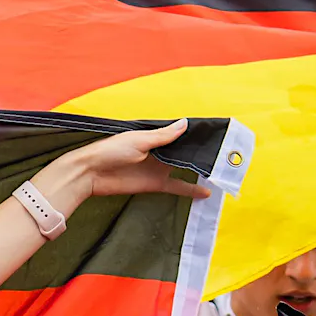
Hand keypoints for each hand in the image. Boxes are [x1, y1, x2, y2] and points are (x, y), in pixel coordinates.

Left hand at [34, 121, 206, 217]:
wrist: (90, 174)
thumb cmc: (110, 151)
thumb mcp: (139, 140)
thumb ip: (163, 135)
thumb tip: (184, 123)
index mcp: (153, 137)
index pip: (179, 134)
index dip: (195, 135)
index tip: (216, 135)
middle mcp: (158, 152)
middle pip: (184, 152)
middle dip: (201, 153)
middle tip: (225, 156)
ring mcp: (157, 168)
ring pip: (183, 169)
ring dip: (199, 171)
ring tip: (220, 173)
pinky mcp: (154, 184)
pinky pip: (176, 187)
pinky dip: (190, 190)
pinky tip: (206, 192)